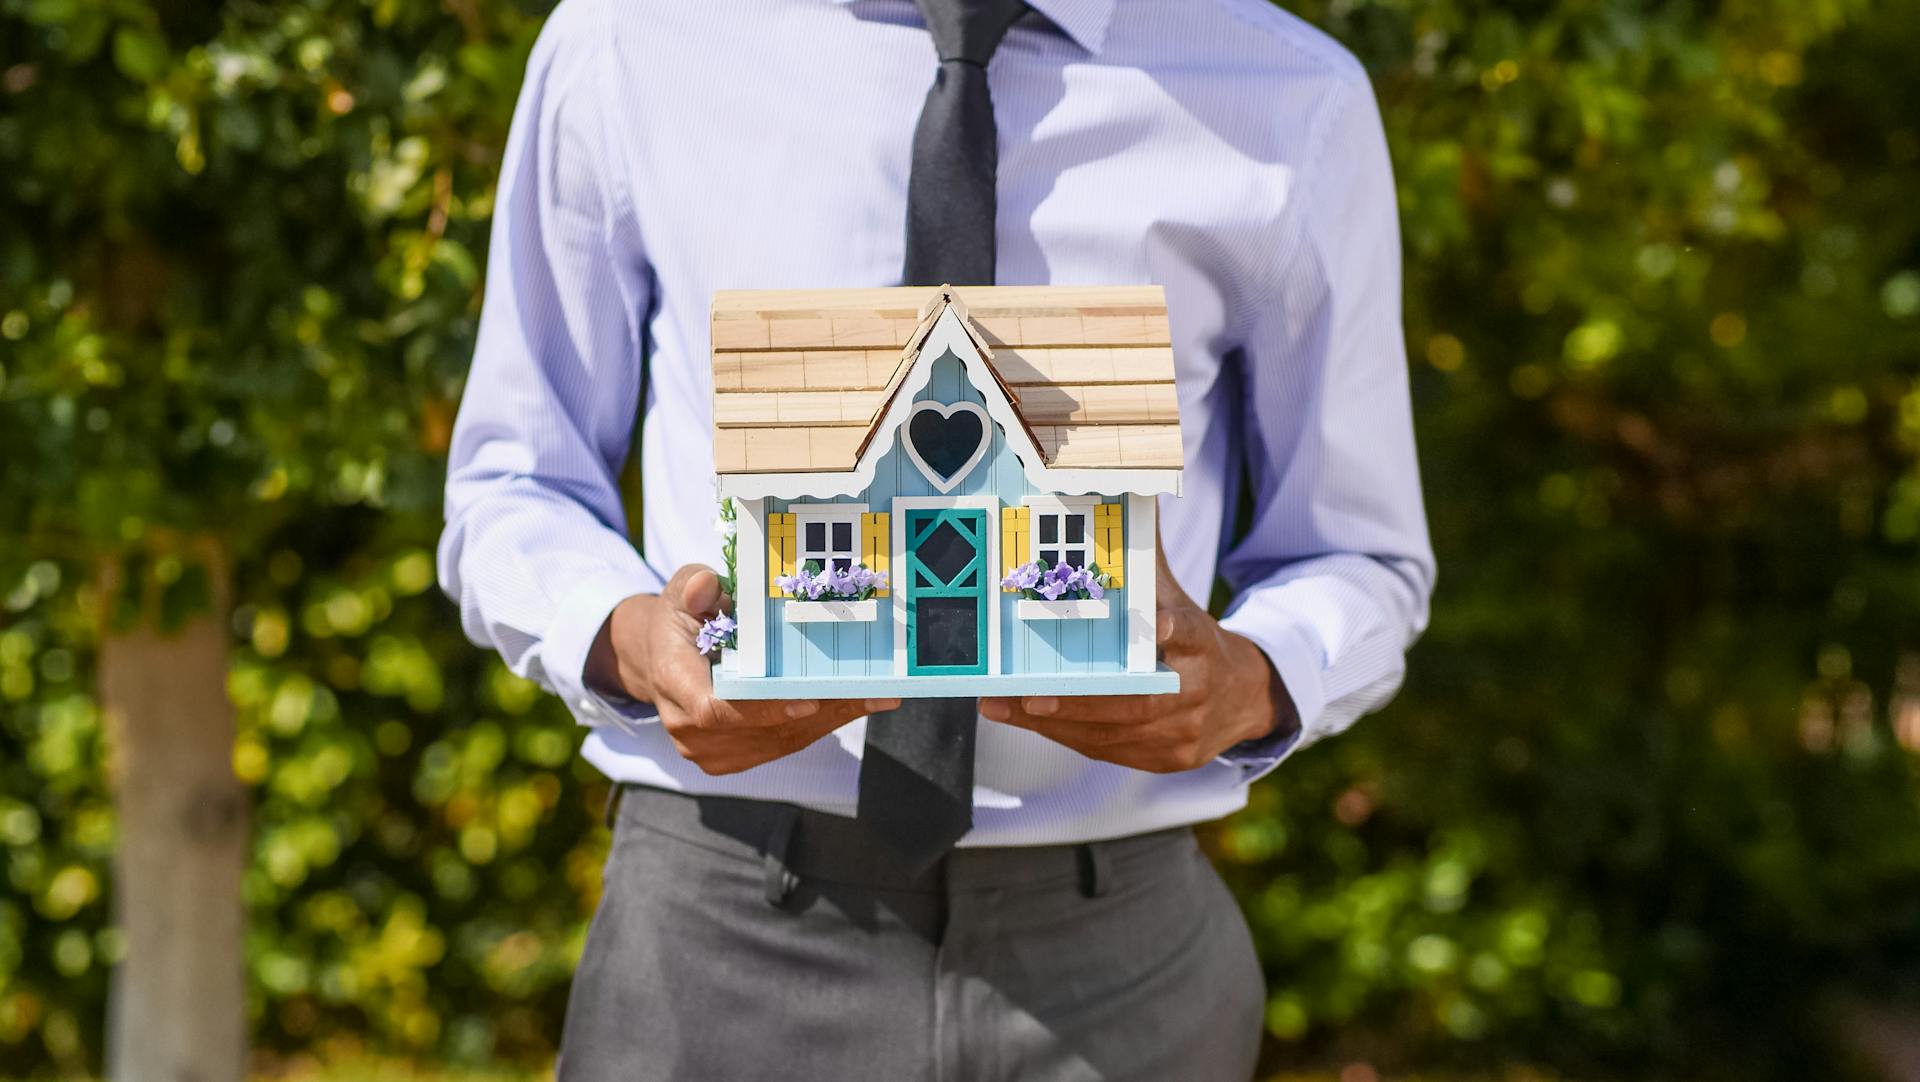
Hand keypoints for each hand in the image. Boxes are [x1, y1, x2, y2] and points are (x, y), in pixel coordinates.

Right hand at [585, 564, 899, 774]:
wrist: (660, 660)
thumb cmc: (679, 620)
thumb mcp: (678, 594)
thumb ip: (691, 588)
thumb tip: (705, 585)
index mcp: (673, 683)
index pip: (714, 709)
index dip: (762, 710)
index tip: (808, 701)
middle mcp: (688, 729)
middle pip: (761, 728)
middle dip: (817, 709)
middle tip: (868, 690)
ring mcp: (710, 751)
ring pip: (780, 741)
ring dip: (828, 718)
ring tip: (874, 694)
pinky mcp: (733, 758)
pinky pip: (783, 745)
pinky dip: (820, 725)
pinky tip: (854, 702)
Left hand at [978, 547, 1296, 772]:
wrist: (1240, 697)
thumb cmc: (1193, 639)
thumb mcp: (1178, 599)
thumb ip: (1147, 562)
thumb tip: (1126, 498)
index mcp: (1204, 644)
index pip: (1192, 634)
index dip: (1175, 631)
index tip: (1160, 624)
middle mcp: (1197, 692)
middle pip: (1140, 702)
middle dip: (1083, 701)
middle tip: (1033, 696)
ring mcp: (1183, 733)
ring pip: (1114, 733)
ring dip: (1057, 722)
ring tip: (1007, 706)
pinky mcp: (1165, 759)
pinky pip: (1107, 749)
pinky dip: (1065, 734)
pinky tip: (1027, 719)